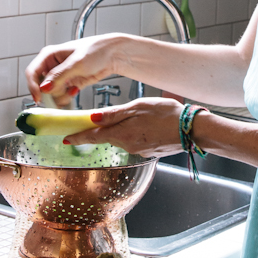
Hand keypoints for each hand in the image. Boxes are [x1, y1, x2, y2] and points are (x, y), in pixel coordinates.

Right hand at [25, 35, 121, 106]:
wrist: (113, 55)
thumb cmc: (96, 50)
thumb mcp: (76, 63)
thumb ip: (59, 76)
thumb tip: (43, 87)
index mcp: (49, 55)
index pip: (32, 73)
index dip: (33, 86)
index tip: (39, 98)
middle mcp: (52, 66)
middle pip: (41, 86)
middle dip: (51, 92)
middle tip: (62, 94)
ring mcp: (60, 76)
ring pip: (51, 93)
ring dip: (60, 96)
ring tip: (72, 90)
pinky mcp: (69, 84)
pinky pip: (61, 96)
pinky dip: (66, 98)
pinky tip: (75, 91)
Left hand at [62, 96, 183, 158]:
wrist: (192, 131)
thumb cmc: (167, 115)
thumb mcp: (139, 107)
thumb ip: (115, 114)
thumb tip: (92, 118)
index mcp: (122, 133)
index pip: (93, 137)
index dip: (78, 137)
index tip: (65, 139)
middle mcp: (127, 145)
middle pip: (107, 137)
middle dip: (100, 130)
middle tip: (94, 120)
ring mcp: (138, 150)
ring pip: (121, 138)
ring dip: (120, 129)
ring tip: (132, 117)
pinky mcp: (147, 151)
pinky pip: (133, 141)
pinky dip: (132, 133)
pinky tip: (144, 125)